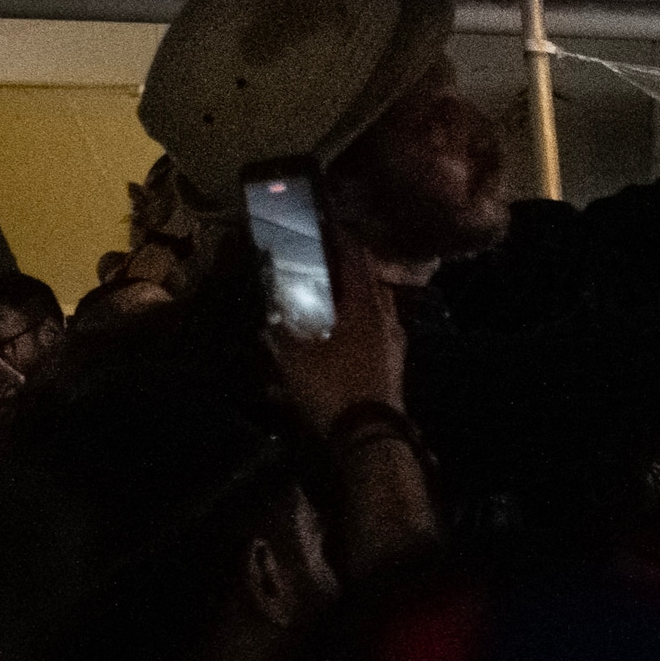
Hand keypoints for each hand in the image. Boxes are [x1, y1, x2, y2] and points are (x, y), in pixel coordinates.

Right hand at [264, 187, 406, 431]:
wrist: (370, 437)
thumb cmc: (333, 387)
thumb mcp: (294, 357)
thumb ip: (279, 332)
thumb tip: (265, 319)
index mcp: (366, 306)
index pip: (357, 258)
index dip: (341, 238)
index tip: (325, 223)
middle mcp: (386, 318)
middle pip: (367, 282)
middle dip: (344, 269)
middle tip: (320, 261)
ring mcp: (394, 343)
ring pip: (372, 309)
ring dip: (350, 299)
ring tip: (323, 297)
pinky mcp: (392, 364)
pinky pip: (373, 333)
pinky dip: (354, 326)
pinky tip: (335, 336)